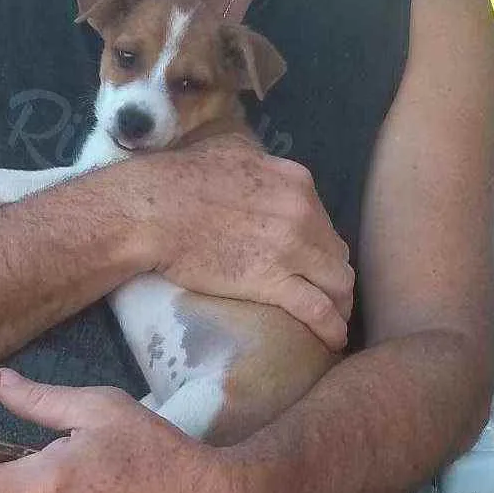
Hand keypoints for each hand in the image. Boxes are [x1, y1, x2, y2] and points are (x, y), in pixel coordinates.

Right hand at [133, 134, 353, 349]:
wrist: (153, 211)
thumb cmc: (180, 179)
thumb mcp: (230, 151)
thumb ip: (258, 161)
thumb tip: (261, 166)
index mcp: (296, 183)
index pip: (324, 221)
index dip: (320, 244)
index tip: (311, 259)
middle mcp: (304, 214)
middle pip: (335, 253)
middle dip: (333, 275)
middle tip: (323, 292)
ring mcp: (291, 250)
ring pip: (337, 283)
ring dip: (340, 304)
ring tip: (335, 320)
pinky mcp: (273, 282)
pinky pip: (318, 311)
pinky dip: (332, 328)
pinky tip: (333, 341)